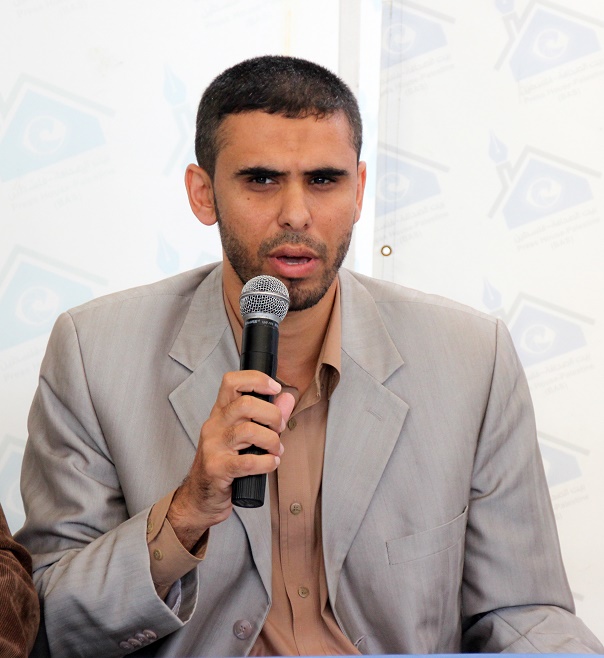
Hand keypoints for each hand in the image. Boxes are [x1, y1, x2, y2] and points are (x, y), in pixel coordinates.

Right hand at [167, 371, 294, 549]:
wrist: (201, 496)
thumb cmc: (224, 463)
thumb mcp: (244, 436)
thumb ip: (268, 416)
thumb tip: (288, 397)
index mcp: (220, 413)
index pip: (231, 382)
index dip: (256, 379)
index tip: (275, 387)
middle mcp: (214, 425)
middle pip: (246, 403)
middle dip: (272, 414)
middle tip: (280, 427)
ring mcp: (213, 446)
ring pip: (249, 431)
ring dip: (272, 440)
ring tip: (276, 450)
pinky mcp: (217, 468)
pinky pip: (248, 461)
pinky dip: (267, 462)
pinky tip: (271, 463)